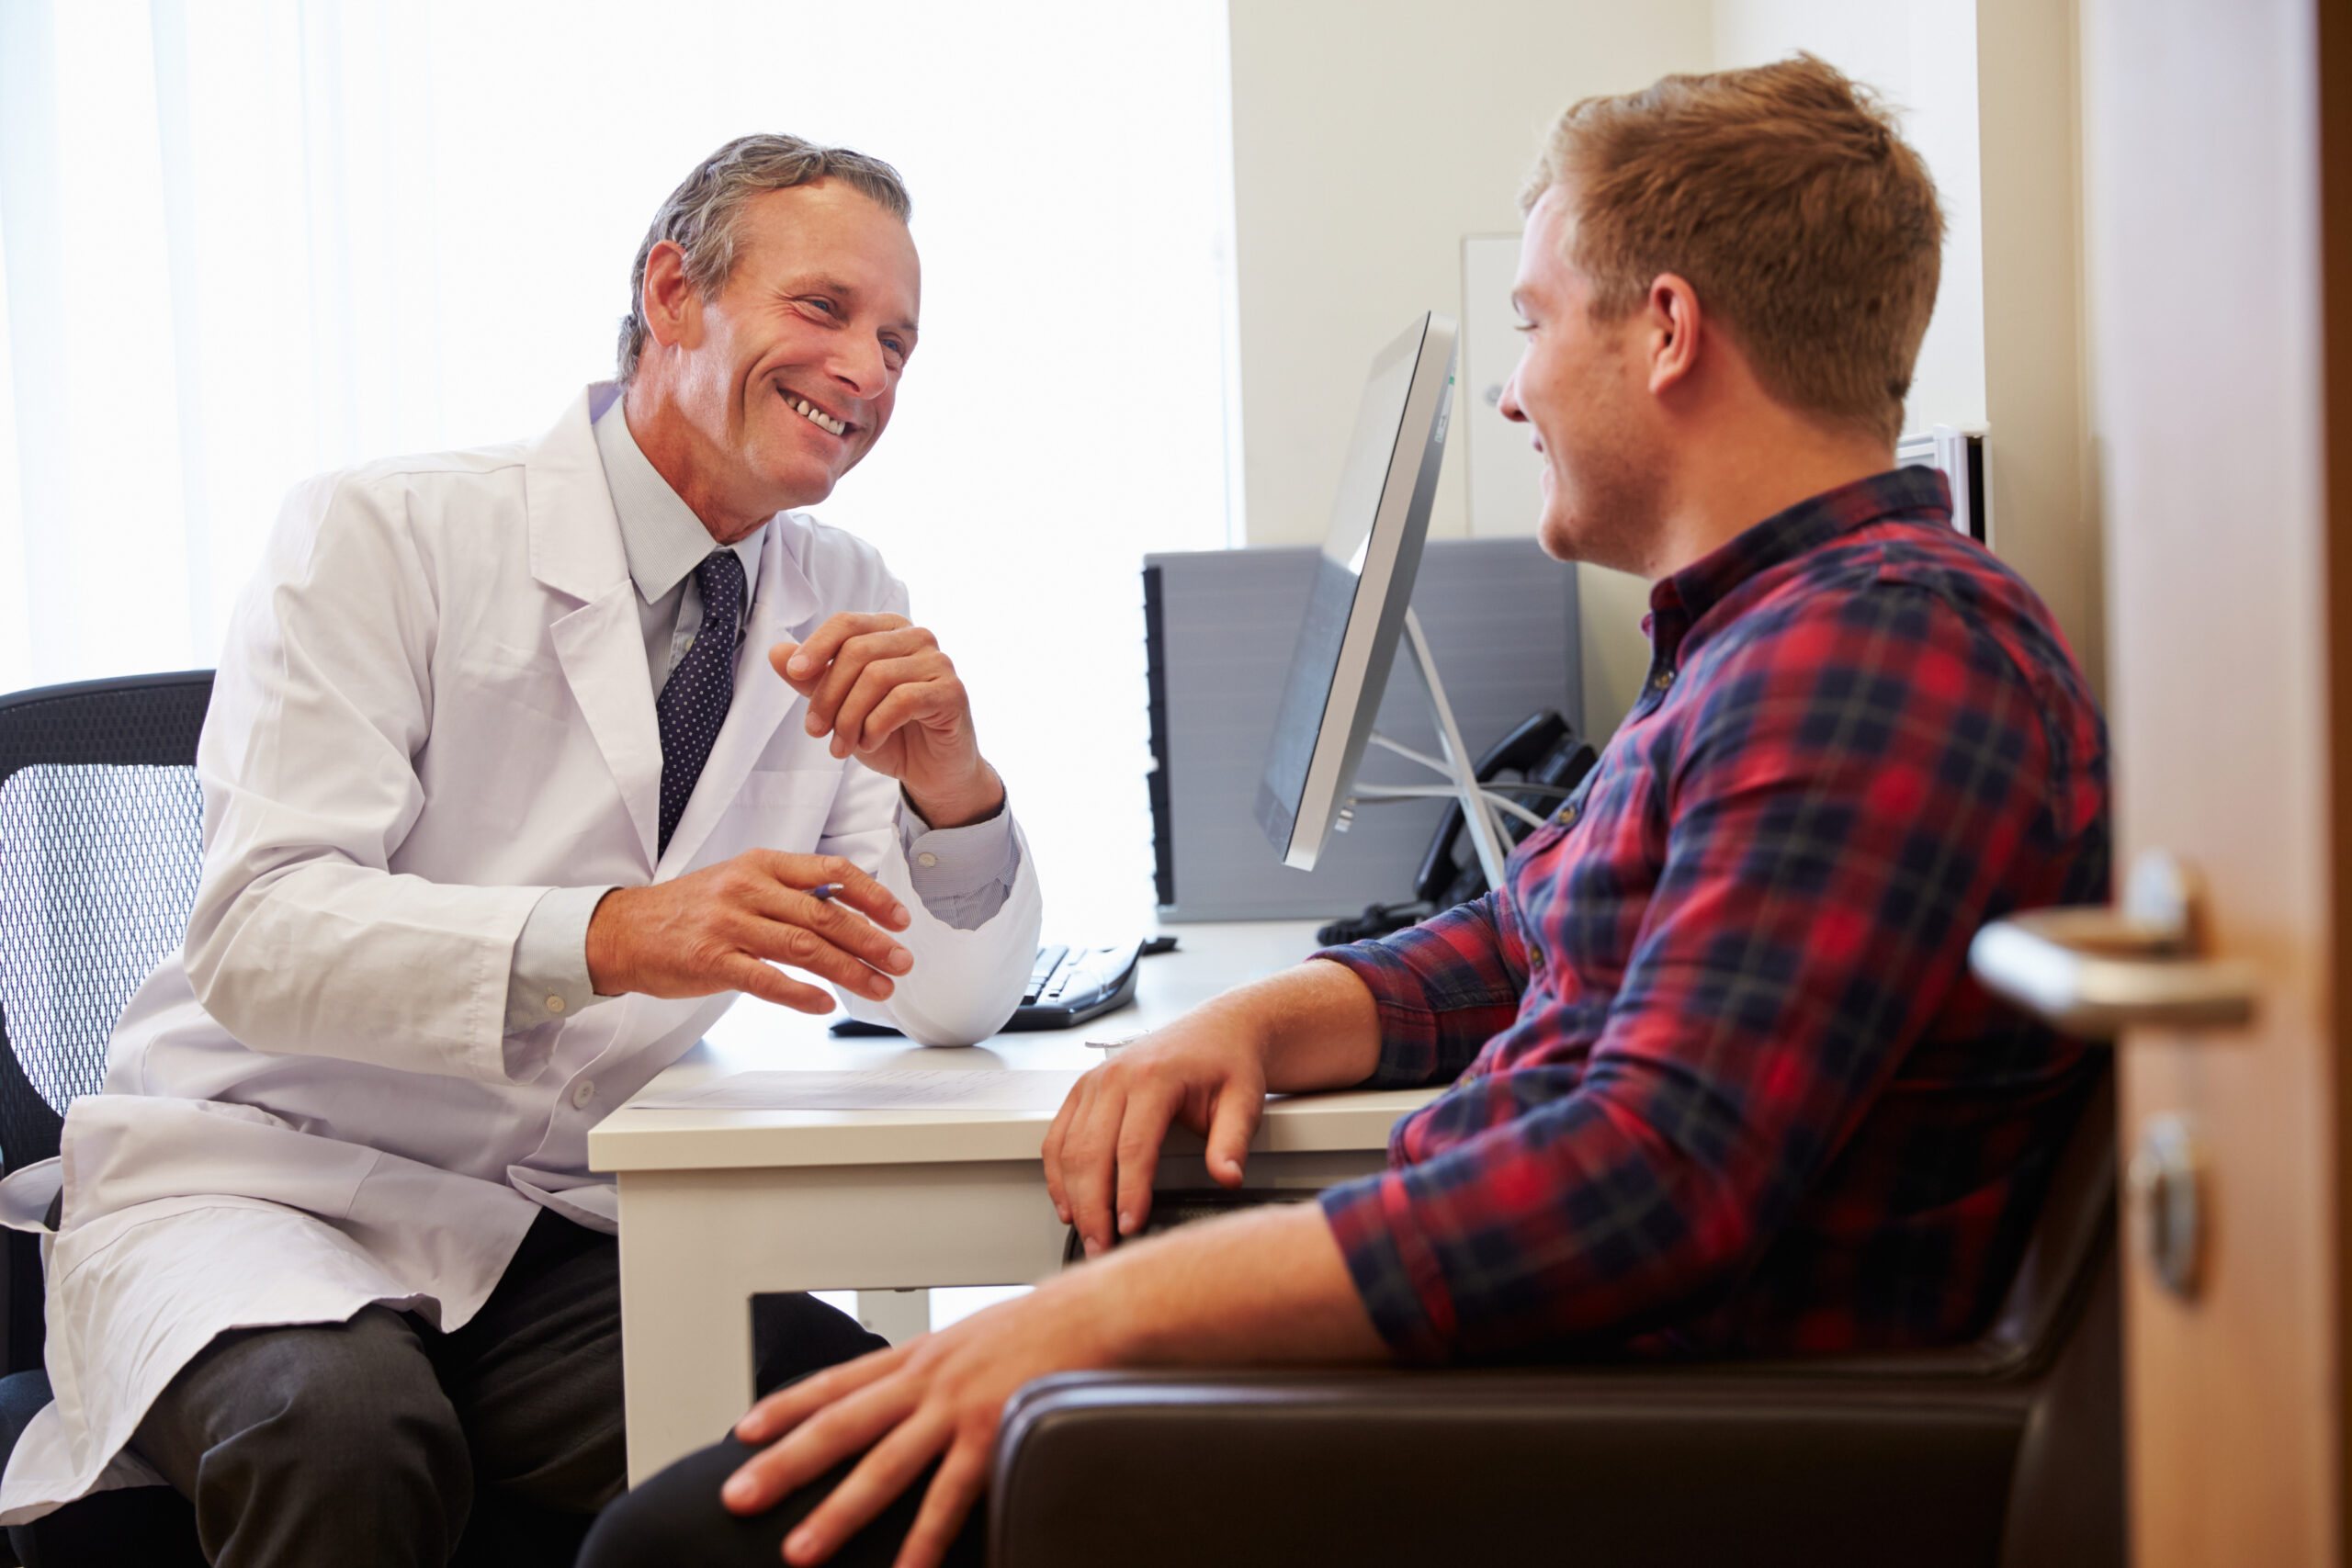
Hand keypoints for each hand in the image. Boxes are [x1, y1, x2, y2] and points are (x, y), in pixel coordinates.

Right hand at [586, 851, 911, 1012]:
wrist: (624, 930)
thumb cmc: (690, 909)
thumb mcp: (741, 881)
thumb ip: (789, 891)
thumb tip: (847, 907)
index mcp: (762, 864)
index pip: (831, 873)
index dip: (872, 896)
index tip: (900, 918)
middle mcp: (748, 889)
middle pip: (825, 915)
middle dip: (872, 940)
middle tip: (901, 961)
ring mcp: (729, 925)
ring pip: (804, 948)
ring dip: (849, 970)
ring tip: (879, 987)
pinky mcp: (711, 961)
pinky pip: (765, 979)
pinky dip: (800, 994)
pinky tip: (825, 1004)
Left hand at [724, 1277, 1116, 1567]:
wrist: (1098, 1312)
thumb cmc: (1042, 1329)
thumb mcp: (972, 1337)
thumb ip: (934, 1368)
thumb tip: (907, 1393)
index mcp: (919, 1355)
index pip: (837, 1380)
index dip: (785, 1406)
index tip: (743, 1431)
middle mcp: (928, 1380)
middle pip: (841, 1425)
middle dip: (785, 1463)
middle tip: (739, 1496)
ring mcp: (957, 1410)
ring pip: (884, 1467)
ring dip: (838, 1512)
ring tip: (800, 1550)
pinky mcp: (994, 1436)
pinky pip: (952, 1497)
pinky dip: (925, 1540)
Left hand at [772, 614, 1002, 827]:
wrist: (932, 772)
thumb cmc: (890, 734)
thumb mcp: (842, 707)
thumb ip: (814, 679)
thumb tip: (776, 653)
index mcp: (890, 630)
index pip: (847, 623)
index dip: (816, 646)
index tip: (794, 673)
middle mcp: (917, 638)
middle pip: (857, 651)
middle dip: (828, 695)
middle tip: (815, 731)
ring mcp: (939, 663)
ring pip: (877, 676)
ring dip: (849, 718)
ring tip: (841, 746)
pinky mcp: (952, 692)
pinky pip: (903, 700)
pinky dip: (876, 726)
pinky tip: (870, 744)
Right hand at [1041, 1005, 1269, 1257]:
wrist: (1217, 1031)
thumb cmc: (1229, 1063)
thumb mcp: (1243, 1101)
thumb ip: (1233, 1143)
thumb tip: (1228, 1178)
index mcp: (1155, 1077)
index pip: (1133, 1146)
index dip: (1128, 1192)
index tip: (1131, 1227)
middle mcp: (1116, 1076)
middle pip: (1091, 1151)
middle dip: (1093, 1206)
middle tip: (1103, 1247)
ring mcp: (1095, 1081)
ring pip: (1067, 1147)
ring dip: (1071, 1196)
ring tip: (1086, 1234)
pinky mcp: (1083, 1090)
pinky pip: (1057, 1135)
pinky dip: (1056, 1173)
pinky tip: (1068, 1203)